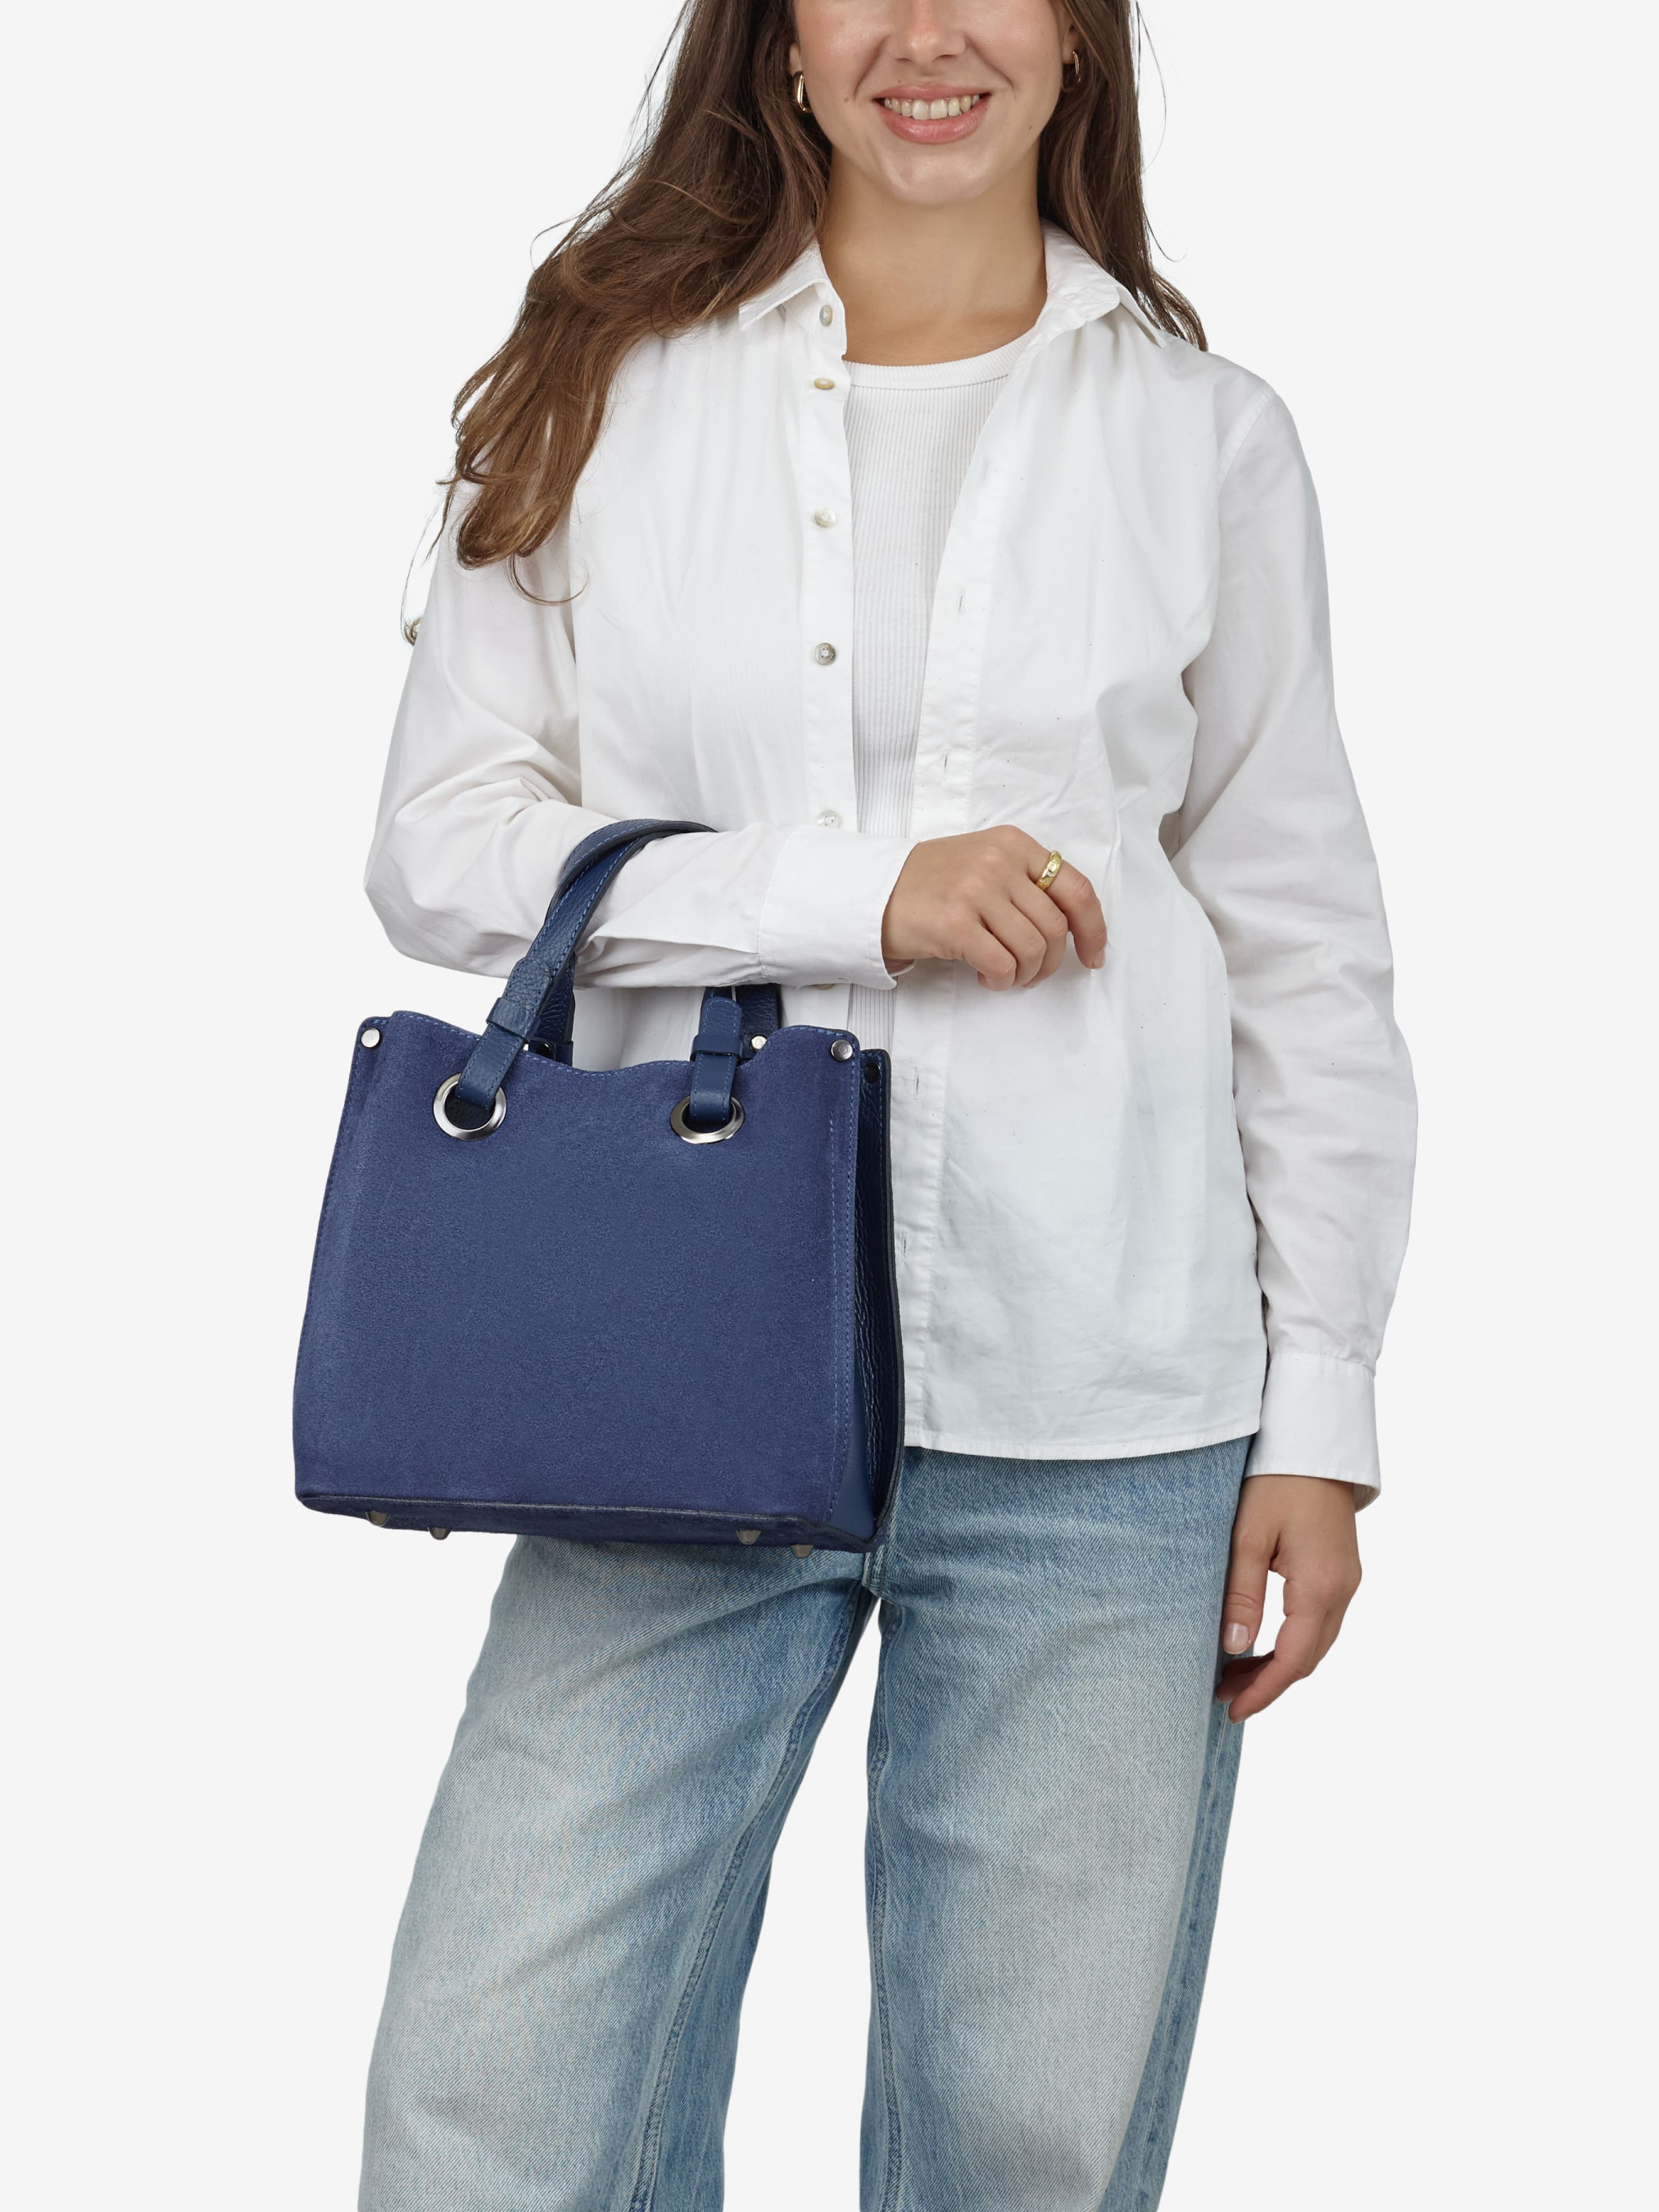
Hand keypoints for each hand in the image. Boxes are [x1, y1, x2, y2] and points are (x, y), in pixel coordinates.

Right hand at [881, 827, 1106, 987]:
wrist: (874, 892)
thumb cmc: (931, 883)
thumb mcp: (984, 860)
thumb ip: (1026, 879)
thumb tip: (1071, 923)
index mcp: (1013, 844)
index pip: (1076, 888)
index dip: (1094, 929)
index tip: (1093, 955)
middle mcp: (999, 862)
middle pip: (1055, 927)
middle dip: (1051, 962)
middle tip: (1032, 973)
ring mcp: (977, 891)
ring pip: (1033, 949)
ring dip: (1025, 974)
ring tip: (1005, 975)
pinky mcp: (956, 923)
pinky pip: (1003, 965)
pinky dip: (1001, 981)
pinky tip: (985, 977)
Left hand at [1216, 1474, 1361, 1721]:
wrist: (1313, 1441)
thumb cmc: (1276, 1481)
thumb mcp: (1248, 1536)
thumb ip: (1242, 1594)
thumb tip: (1235, 1648)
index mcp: (1320, 1587)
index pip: (1294, 1660)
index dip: (1264, 1691)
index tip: (1232, 1710)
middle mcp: (1342, 1590)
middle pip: (1309, 1658)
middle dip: (1269, 1683)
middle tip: (1224, 1694)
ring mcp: (1347, 1580)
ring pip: (1317, 1642)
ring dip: (1280, 1663)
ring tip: (1236, 1673)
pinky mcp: (1341, 1569)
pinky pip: (1321, 1620)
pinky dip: (1292, 1640)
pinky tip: (1263, 1641)